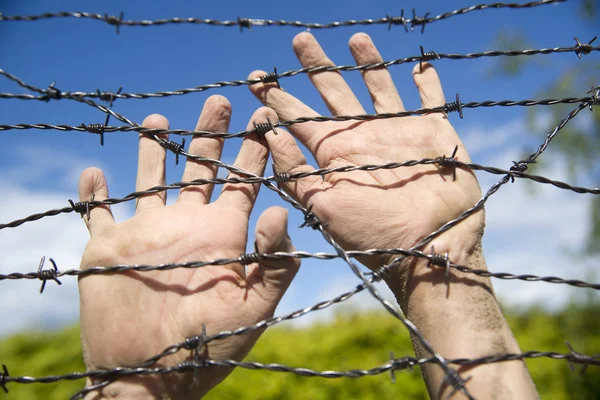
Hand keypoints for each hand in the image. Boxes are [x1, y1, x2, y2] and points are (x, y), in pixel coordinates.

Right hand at [77, 96, 298, 398]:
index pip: (244, 181)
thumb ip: (273, 263)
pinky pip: (98, 213)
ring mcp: (148, 233)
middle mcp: (188, 225)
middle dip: (210, 136)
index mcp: (224, 234)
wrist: (153, 376)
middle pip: (201, 169)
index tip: (264, 117)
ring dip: (154, 151)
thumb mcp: (253, 307)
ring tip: (158, 120)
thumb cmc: (210, 348)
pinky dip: (94, 193)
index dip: (256, 151)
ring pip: (151, 179)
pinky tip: (94, 172)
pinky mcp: (110, 247)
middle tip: (220, 102)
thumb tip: (281, 213)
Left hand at [248, 32, 483, 275]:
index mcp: (335, 152)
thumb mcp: (323, 205)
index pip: (298, 118)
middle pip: (334, 92)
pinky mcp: (433, 132)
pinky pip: (430, 100)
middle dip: (316, 66)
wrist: (428, 246)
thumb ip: (296, 172)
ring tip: (354, 38)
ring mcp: (398, 131)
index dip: (276, 98)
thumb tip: (268, 134)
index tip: (255, 77)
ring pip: (379, 87)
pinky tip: (419, 66)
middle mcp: (362, 136)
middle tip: (299, 40)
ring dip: (368, 63)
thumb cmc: (374, 233)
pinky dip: (427, 83)